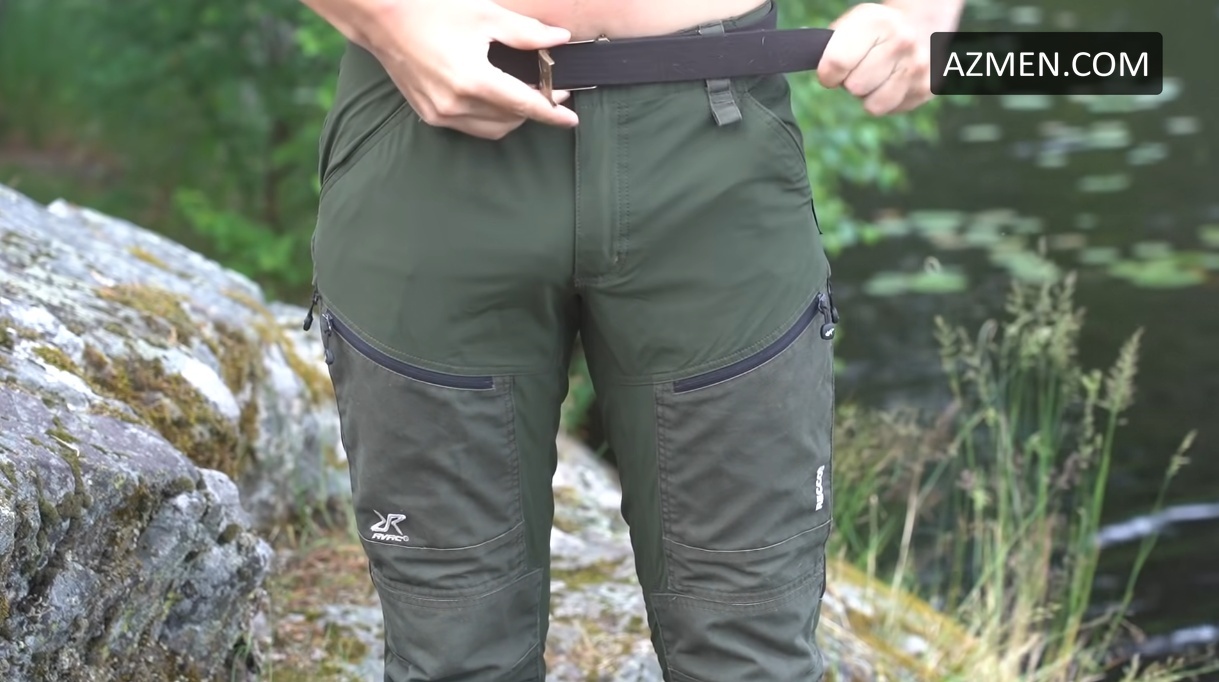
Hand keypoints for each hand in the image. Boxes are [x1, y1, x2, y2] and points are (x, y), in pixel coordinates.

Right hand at [366, 0, 578, 138]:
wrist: (383, 20)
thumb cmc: (431, 12)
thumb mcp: (485, 15)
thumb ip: (526, 33)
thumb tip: (559, 39)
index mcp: (472, 79)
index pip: (524, 104)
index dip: (551, 112)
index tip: (571, 118)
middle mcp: (456, 104)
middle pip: (511, 120)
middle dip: (534, 107)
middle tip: (547, 87)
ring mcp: (441, 114)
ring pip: (493, 129)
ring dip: (513, 117)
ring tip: (522, 93)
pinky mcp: (430, 116)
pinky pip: (471, 128)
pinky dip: (490, 118)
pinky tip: (494, 98)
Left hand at [817, 2, 934, 115]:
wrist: (918, 27)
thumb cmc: (873, 33)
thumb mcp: (850, 26)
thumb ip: (829, 48)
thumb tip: (818, 70)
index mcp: (877, 22)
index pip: (837, 63)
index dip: (828, 74)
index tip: (831, 71)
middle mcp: (903, 41)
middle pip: (855, 87)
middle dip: (851, 83)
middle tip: (861, 68)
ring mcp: (918, 65)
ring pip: (873, 106)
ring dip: (868, 95)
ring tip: (876, 76)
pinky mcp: (928, 87)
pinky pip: (890, 110)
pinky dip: (886, 100)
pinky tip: (892, 81)